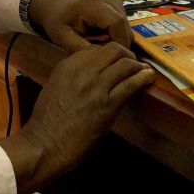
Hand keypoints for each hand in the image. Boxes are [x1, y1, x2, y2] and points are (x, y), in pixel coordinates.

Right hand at [0, 42, 154, 193]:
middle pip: (113, 50)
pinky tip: (148, 77)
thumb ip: (73, 76)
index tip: (116, 60)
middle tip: (132, 63)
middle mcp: (83, 71)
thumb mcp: (55, 87)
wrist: (45, 144)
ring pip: (125, 64)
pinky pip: (130, 84)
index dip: (110, 53)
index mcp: (67, 66)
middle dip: (126, 54)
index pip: (95, 48)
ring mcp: (96, 86)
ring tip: (144, 70)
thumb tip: (93, 73)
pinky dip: (143, 78)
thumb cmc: (46, 121)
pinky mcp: (108, 104)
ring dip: (137, 65)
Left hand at [27, 0, 131, 51]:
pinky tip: (104, 42)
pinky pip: (124, 25)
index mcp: (93, 5)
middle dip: (120, 45)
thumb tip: (103, 60)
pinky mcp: (116, 6)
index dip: (119, 42)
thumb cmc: (57, 22)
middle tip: (108, 60)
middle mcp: (107, 1)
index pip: (117, 23)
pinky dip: (118, 35)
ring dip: (119, 41)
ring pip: (127, 27)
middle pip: (125, 26)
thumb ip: (82, 49)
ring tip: (104, 51)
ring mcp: (114, 2)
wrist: (55, 6)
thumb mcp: (63, 38)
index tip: (112, 60)